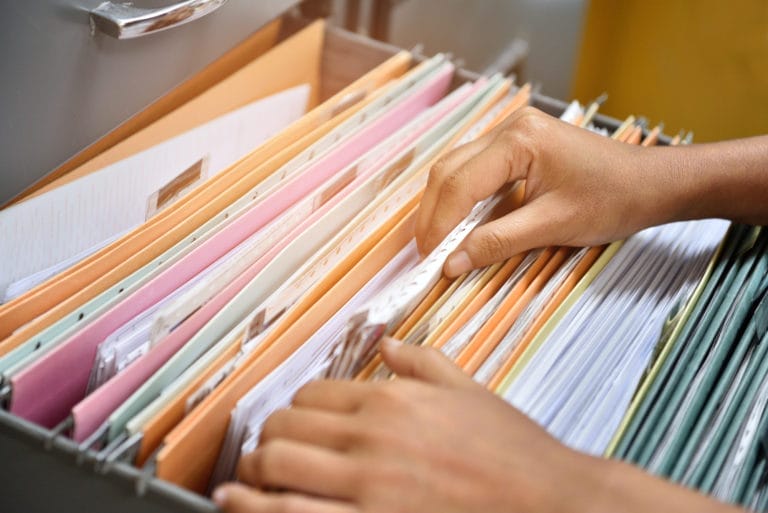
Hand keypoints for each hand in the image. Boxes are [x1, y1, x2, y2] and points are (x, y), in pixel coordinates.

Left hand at [213, 339, 606, 512]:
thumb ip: (423, 363)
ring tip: (245, 484)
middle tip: (265, 452)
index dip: (295, 409)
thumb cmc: (516, 456)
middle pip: (284, 428)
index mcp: (394, 401)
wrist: (553, 505)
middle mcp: (374, 439)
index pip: (311, 394)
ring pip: (277, 469)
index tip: (295, 422)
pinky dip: (259, 511)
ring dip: (252, 476)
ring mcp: (370, 487)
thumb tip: (388, 345)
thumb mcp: (471, 392)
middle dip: (267, 441)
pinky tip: (244, 509)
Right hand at [415, 107, 673, 277]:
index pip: (460, 183)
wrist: (652, 183)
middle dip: (433, 214)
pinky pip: (475, 170)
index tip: (429, 259)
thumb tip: (451, 263)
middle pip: (449, 170)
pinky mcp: (517, 145)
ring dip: (443, 206)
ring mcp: (512, 133)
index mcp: (518, 140)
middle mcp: (509, 127)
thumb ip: (497, 242)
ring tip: (437, 243)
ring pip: (456, 168)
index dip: (439, 224)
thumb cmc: (613, 199)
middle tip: (426, 254)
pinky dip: (462, 199)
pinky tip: (459, 224)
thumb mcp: (553, 226)